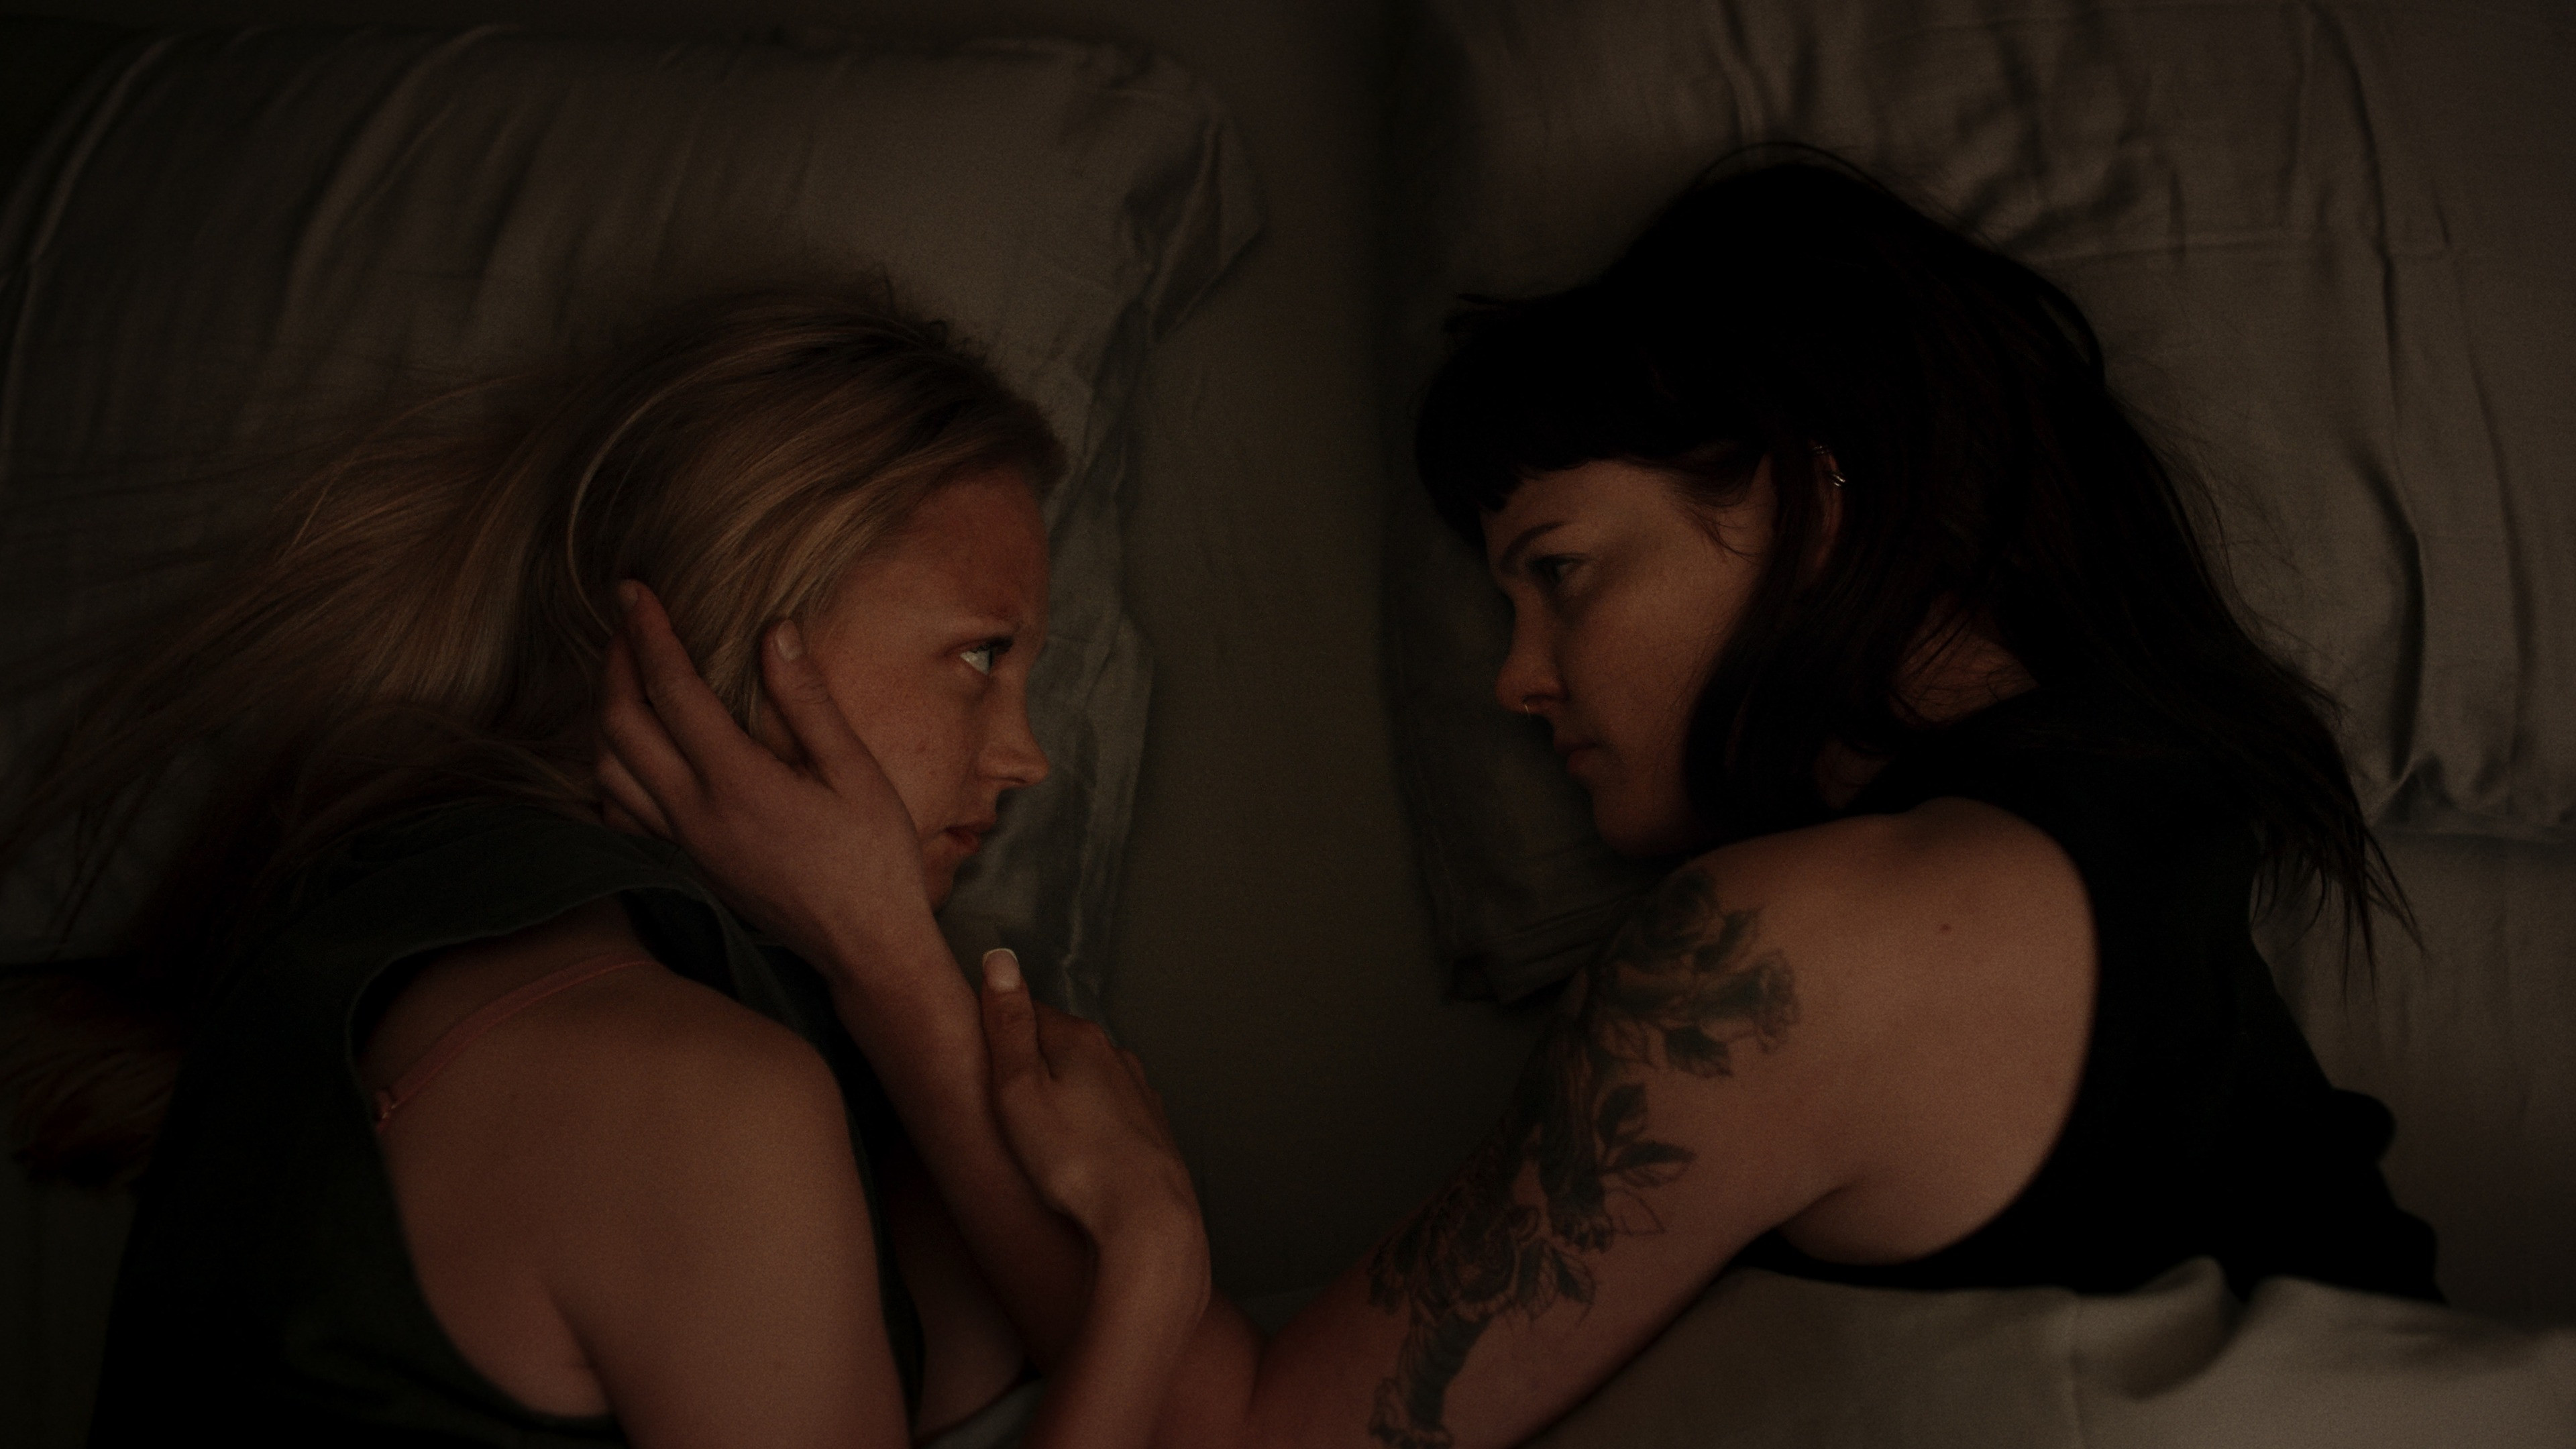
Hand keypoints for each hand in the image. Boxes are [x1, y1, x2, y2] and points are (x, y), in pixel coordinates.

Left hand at [595, 581, 936, 968]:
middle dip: (615, 662)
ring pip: (608, 770)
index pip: (671, 690)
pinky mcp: (686, 866)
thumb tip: (775, 632)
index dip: (647, 633)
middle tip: (628, 623)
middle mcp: (695, 814)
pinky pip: (620, 815)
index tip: (633, 590)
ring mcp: (684, 845)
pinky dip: (609, 774)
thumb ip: (808, 701)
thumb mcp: (855, 772)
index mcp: (737, 783)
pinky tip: (630, 753)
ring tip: (626, 676)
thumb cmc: (873, 858)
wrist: (866, 946)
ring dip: (607, 714)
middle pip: (621, 724)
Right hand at [978, 950, 1202, 1253]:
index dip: (998, 1035)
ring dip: (1061, 1096)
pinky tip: (1075, 1153)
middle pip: (1058, 1045)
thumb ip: (1008, 1024)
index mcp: (1080, 1039)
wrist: (1146, 1217)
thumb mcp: (1019, 1090)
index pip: (1027, 1013)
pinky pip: (1106, 1113)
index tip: (979, 1061)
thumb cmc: (1074, 1161)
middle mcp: (1115, 1056)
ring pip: (1086, 1080)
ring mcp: (1137, 1092)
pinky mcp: (1149, 1128)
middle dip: (1030, 1067)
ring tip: (1037, 1136)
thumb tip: (1000, 958)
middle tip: (1002, 1107)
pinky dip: (1086, 1124)